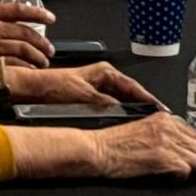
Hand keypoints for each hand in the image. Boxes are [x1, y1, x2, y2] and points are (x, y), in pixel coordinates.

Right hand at [0, 2, 55, 66]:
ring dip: (35, 57)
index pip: (20, 10)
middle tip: (49, 48)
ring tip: (43, 62)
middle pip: (25, 33)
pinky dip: (20, 68)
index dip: (39, 13)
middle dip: (41, 42)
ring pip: (20, 51)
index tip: (50, 17)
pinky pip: (7, 65)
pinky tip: (26, 72)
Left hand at [16, 61, 167, 108]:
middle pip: (129, 93)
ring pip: (121, 100)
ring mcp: (97, 86)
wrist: (36, 91)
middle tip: (155, 118)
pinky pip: (111, 105)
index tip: (160, 108)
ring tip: (142, 122)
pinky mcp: (91, 96)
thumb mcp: (86, 98)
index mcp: (106, 72)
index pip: (134, 86)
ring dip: (130, 110)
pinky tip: (122, 123)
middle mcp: (103, 77)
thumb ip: (107, 104)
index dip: (148, 98)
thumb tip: (124, 111)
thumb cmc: (56, 88)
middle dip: (142, 105)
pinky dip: (119, 113)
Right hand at [87, 111, 195, 178]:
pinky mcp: (162, 159)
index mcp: (163, 118)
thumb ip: (161, 131)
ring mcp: (166, 143)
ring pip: (195, 158)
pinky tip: (171, 177)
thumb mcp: (141, 127)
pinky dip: (181, 176)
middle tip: (184, 165)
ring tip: (177, 172)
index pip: (193, 132)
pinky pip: (185, 169)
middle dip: (193, 157)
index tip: (187, 153)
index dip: (191, 145)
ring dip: (188, 167)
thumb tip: (177, 143)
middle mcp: (167, 128)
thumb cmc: (113, 142)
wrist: (98, 150)